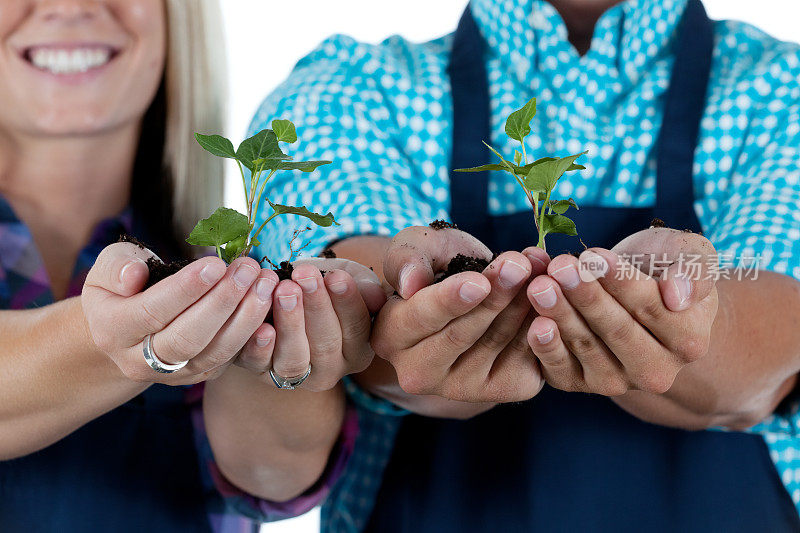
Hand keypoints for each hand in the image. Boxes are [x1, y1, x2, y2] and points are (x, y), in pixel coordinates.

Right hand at [83, 242, 276, 384]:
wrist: (122, 333)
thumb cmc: (120, 288)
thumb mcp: (107, 269)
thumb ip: (117, 266)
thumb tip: (134, 274)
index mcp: (111, 329)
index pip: (152, 312)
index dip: (185, 289)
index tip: (215, 264)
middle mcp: (138, 360)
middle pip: (187, 338)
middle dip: (223, 302)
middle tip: (249, 270)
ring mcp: (170, 374)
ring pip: (213, 353)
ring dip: (246, 318)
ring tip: (266, 284)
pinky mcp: (196, 377)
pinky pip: (227, 360)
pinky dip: (252, 335)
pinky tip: (268, 306)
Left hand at [234, 256, 385, 390]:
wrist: (294, 299)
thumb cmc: (328, 288)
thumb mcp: (352, 283)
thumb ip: (366, 289)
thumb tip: (374, 297)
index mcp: (358, 351)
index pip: (357, 329)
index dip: (347, 302)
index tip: (336, 276)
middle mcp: (331, 370)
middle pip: (326, 344)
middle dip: (315, 307)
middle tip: (304, 276)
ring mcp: (297, 377)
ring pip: (294, 359)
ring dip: (290, 324)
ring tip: (283, 290)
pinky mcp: (263, 373)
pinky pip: (260, 366)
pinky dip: (259, 348)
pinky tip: (261, 326)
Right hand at [371, 226, 548, 402]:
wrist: (466, 293)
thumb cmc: (434, 266)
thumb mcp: (415, 248)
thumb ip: (406, 259)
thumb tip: (410, 284)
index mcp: (389, 337)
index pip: (420, 319)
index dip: (450, 301)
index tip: (479, 282)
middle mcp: (418, 372)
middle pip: (461, 335)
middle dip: (496, 296)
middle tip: (521, 264)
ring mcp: (459, 387)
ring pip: (497, 343)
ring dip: (523, 303)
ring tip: (537, 268)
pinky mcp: (500, 389)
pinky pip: (526, 358)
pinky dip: (541, 324)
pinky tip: (550, 295)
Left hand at [526, 227, 717, 395]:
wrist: (632, 293)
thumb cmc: (661, 267)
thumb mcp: (690, 257)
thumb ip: (695, 273)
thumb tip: (678, 295)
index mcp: (690, 341)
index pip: (651, 309)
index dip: (620, 282)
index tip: (594, 256)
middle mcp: (656, 371)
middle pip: (617, 331)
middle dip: (586, 297)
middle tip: (560, 268)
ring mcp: (616, 381)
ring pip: (586, 347)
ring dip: (561, 315)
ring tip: (540, 285)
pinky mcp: (578, 383)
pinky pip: (561, 368)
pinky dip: (546, 347)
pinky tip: (534, 324)